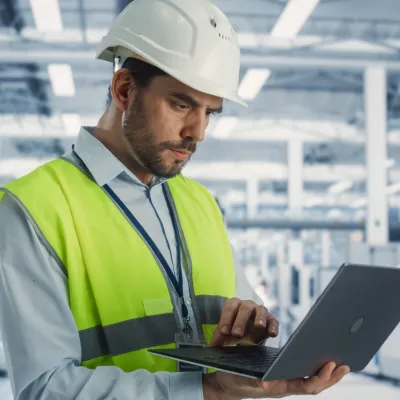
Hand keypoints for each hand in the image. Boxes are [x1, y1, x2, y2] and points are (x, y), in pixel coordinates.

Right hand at [203, 362, 349, 399]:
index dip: (320, 377)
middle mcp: (285, 387)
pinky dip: (312, 368)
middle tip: (345, 365)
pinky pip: (301, 375)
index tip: (331, 365)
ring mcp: (284, 383)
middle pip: (314, 385)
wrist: (224, 386)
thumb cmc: (233, 380)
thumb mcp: (243, 378)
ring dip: (325, 374)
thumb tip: (268, 384)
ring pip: (310, 381)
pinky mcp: (280, 377)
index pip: (306, 386)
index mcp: (280, 388)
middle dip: (331, 377)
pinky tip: (315, 359)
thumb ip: (256, 381)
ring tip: (338, 362)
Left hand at [209, 298, 278, 346]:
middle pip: (244, 308)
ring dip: (260, 318)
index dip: (226, 319)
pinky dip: (273, 326)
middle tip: (236, 334)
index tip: (223, 331)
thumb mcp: (226, 333)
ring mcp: (260, 311)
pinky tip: (272, 334)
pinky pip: (273, 320)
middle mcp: (247, 305)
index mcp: (234, 305)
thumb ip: (218, 338)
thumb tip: (210, 348)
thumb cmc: (235, 329)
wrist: (250, 333)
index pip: (229, 308)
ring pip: (261, 310)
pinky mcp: (271, 319)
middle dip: (240, 321)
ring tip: (259, 326)